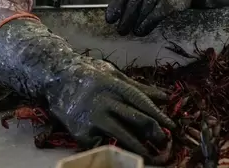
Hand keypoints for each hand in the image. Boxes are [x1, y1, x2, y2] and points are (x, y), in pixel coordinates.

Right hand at [46, 55, 175, 158]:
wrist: (56, 79)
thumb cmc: (89, 75)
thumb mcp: (114, 75)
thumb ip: (138, 87)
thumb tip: (164, 97)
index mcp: (115, 85)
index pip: (142, 101)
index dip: (158, 115)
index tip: (171, 126)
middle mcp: (105, 101)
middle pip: (136, 119)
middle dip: (153, 132)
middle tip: (164, 142)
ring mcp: (92, 118)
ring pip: (122, 136)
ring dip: (138, 147)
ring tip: (149, 154)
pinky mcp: (81, 132)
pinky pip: (102, 144)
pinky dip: (112, 147)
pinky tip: (120, 150)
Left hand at [106, 0, 192, 35]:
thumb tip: (115, 8)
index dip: (115, 8)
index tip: (110, 20)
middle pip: (131, 5)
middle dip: (125, 20)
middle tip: (121, 31)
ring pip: (141, 13)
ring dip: (135, 25)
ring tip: (133, 31)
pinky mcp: (168, 3)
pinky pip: (153, 17)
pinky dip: (146, 26)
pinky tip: (141, 31)